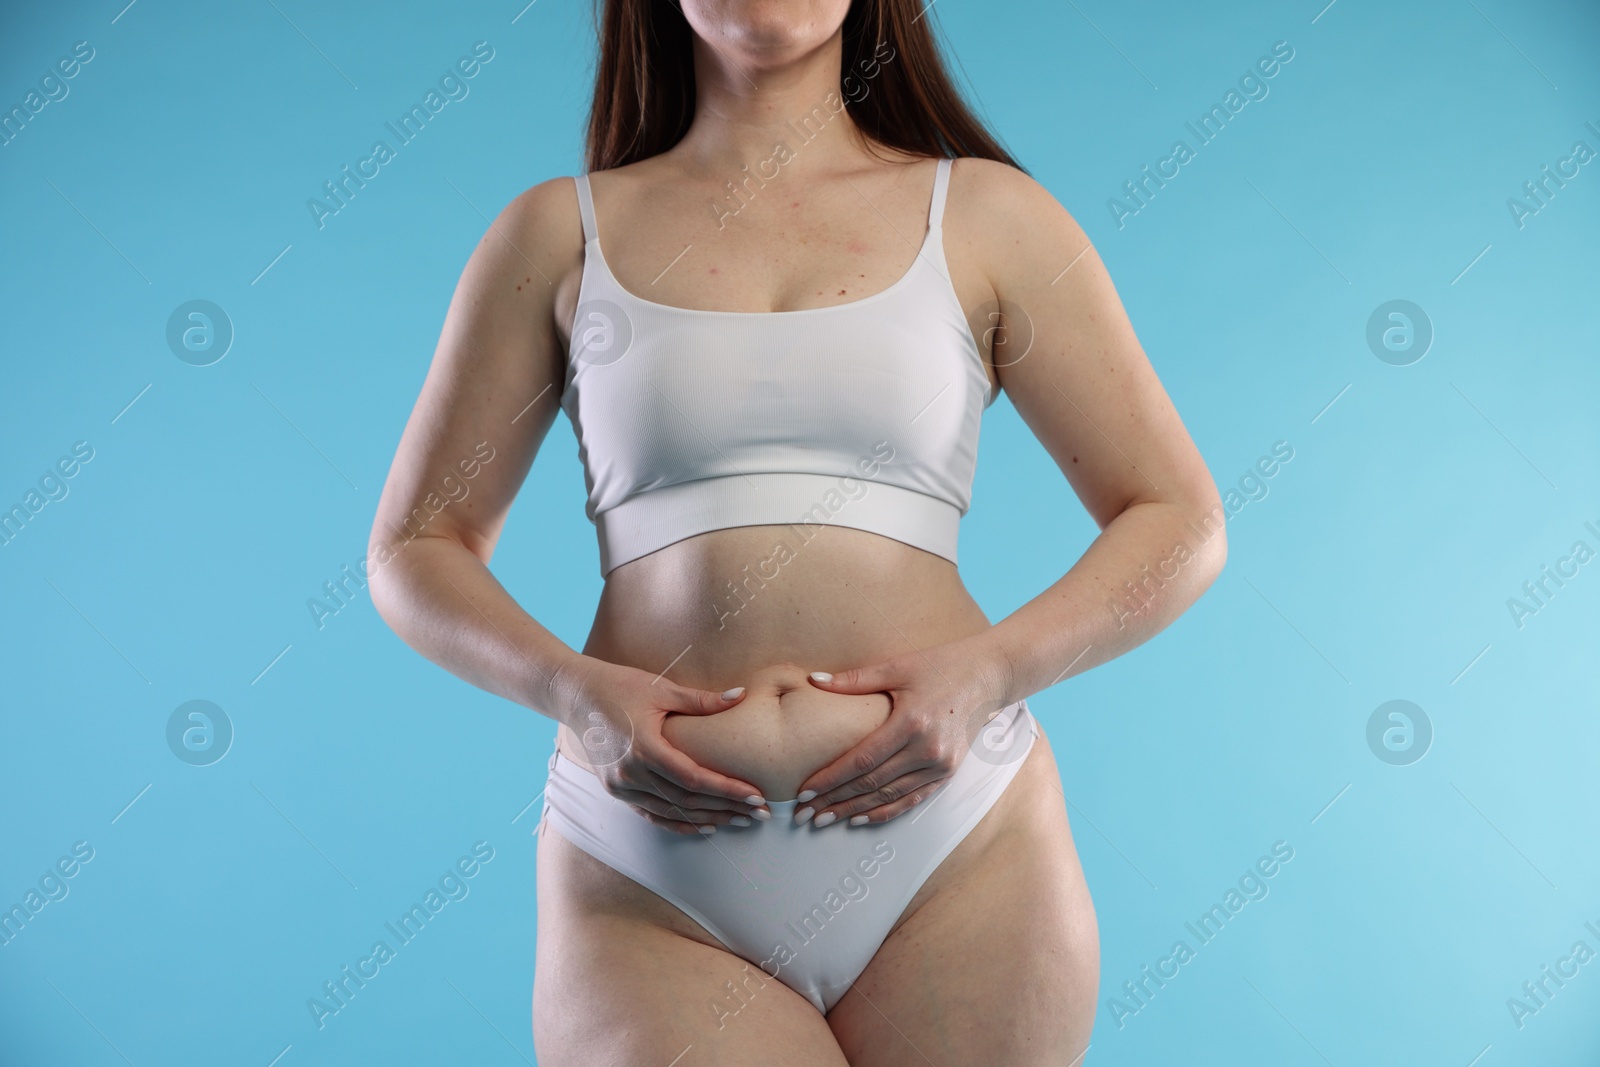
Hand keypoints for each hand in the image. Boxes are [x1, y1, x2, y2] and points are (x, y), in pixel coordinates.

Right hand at [556, 658, 769, 833]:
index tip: (756, 796)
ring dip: (707, 819)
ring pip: (671, 812)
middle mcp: (631, 773)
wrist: (576, 695)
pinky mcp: (615, 789)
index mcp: (645, 748)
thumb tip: (741, 695)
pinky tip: (705, 826)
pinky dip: (678, 823)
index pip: (694, 779)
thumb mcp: (662, 690)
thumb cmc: (621, 686)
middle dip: (727, 809)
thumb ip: (702, 701)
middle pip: (686, 801)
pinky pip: (651, 814)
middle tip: (759, 814)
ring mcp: (620, 785)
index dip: (727, 790)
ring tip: (739, 821)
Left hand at [792, 640, 1009, 827]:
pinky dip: (885, 811)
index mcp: (911, 723)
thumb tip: (813, 680)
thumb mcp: (898, 666)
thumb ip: (854, 680)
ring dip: (854, 810)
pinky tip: (860, 817)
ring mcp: (941, 765)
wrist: (988, 675)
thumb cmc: (941, 665)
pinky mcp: (948, 772)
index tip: (804, 792)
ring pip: (889, 796)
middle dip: (834, 801)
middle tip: (804, 814)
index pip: (862, 761)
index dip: (831, 779)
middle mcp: (928, 750)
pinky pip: (912, 799)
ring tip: (824, 819)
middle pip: (872, 784)